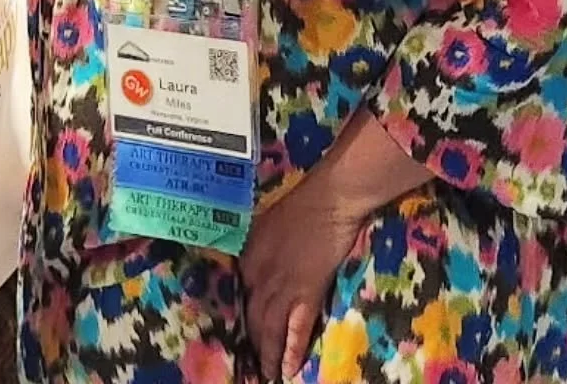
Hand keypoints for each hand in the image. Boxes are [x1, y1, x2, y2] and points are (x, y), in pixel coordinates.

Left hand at [239, 171, 366, 380]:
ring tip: (266, 375)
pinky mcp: (307, 293)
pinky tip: (287, 370)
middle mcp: (259, 275)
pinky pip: (296, 329)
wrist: (329, 200)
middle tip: (249, 364)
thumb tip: (249, 270)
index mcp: (247, 256)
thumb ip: (256, 250)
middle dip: (250, 343)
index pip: (237, 295)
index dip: (238, 316)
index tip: (237, 334)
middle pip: (250, 316)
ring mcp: (282, 286)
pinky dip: (291, 351)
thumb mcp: (265, 226)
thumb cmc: (300, 206)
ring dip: (267, 354)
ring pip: (269, 328)